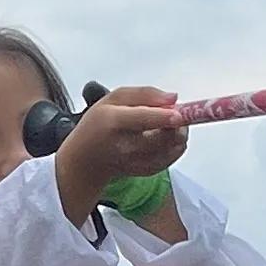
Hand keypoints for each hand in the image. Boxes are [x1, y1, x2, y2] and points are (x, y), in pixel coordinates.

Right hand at [53, 85, 185, 227]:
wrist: (86, 160)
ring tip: (170, 124)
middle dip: (179, 123)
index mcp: (114, 121)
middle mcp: (126, 145)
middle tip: (176, 112)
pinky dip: (176, 146)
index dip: (163, 117)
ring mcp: (137, 161)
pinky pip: (172, 158)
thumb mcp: (112, 99)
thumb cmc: (98, 126)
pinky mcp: (147, 171)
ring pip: (172, 148)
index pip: (141, 119)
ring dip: (180, 133)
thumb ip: (144, 94)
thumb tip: (172, 98)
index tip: (178, 114)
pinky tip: (167, 137)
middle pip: (163, 137)